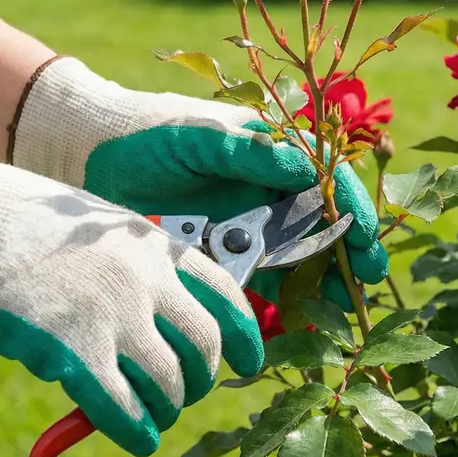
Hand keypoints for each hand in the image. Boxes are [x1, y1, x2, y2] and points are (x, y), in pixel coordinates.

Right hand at [0, 129, 262, 456]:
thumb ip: (137, 264)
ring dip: (170, 406)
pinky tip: (140, 438)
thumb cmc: (25, 220)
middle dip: (203, 378)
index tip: (247, 360)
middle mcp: (146, 281)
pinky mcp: (74, 352)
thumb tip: (159, 307)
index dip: (243, 335)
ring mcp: (114, 317)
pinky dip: (137, 430)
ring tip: (159, 415)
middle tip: (189, 392)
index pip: (225, 294)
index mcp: (157, 245)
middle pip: (203, 345)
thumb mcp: (102, 227)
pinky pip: (122, 406)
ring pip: (169, 382)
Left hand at [8, 57, 388, 309]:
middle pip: (323, 223)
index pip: (327, 179)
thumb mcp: (197, 137)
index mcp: (273, 152)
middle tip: (363, 283)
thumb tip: (305, 167)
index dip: (351, 209)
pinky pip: (266, 280)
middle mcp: (270, 188)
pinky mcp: (227, 255)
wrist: (93, 159)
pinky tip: (304, 320)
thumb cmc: (149, 135)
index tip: (364, 241)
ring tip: (341, 311)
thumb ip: (248, 151)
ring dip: (324, 282)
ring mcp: (251, 223)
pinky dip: (288, 299)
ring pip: (302, 256)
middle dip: (348, 253)